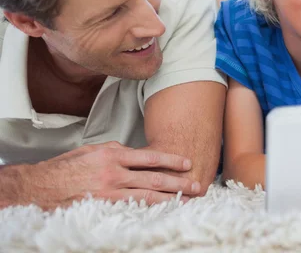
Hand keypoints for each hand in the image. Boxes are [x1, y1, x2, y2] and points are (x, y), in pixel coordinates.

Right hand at [25, 141, 201, 208]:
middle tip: (197, 186)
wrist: (40, 186)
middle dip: (179, 182)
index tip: (187, 163)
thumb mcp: (92, 150)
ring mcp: (110, 191)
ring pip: (147, 196)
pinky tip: (162, 212)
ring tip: (187, 201)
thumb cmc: (66, 167)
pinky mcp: (103, 206)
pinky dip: (149, 210)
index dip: (172, 160)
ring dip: (170, 199)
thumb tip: (133, 154)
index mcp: (113, 155)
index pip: (150, 157)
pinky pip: (131, 208)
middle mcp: (115, 172)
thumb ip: (115, 151)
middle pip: (155, 178)